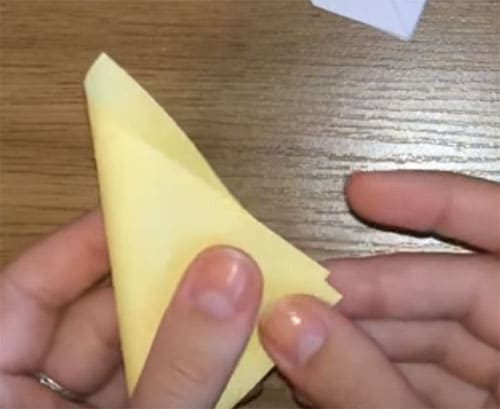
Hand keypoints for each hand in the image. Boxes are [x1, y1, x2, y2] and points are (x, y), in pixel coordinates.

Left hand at [0, 212, 261, 407]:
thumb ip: (176, 367)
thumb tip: (230, 275)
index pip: (27, 291)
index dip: (84, 244)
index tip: (142, 211)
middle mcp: (33, 399)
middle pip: (94, 318)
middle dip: (158, 285)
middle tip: (211, 249)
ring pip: (135, 352)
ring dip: (189, 326)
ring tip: (238, 290)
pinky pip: (157, 384)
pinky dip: (196, 366)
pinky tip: (237, 346)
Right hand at [260, 171, 499, 407]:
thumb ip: (365, 382)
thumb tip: (290, 323)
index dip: (438, 201)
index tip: (360, 191)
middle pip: (451, 289)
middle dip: (370, 289)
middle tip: (302, 292)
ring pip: (428, 335)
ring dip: (356, 334)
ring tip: (295, 336)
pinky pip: (423, 374)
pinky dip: (368, 369)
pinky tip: (320, 368)